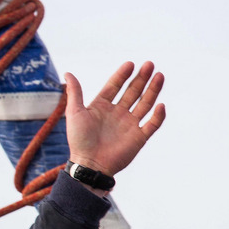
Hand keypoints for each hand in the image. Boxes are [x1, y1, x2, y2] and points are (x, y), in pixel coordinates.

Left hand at [64, 61, 165, 176]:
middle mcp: (117, 114)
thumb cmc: (79, 140)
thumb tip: (68, 73)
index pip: (114, 86)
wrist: (88, 165)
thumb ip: (75, 93)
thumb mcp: (75, 113)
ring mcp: (129, 125)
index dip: (122, 75)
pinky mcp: (138, 138)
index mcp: (101, 107)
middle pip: (132, 92)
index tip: (130, 64)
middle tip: (149, 64)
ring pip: (145, 104)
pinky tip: (160, 105)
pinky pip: (152, 124)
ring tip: (159, 75)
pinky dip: (158, 115)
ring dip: (153, 90)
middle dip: (141, 78)